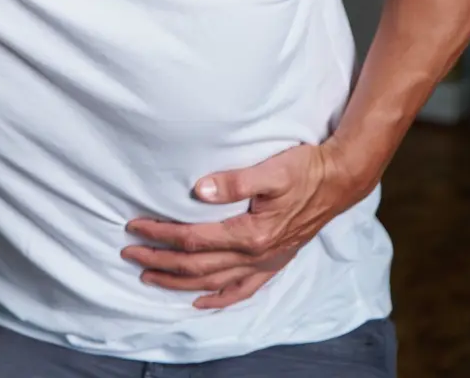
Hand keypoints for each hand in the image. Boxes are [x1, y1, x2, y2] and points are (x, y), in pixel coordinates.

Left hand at [122, 142, 363, 308]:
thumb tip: (198, 189)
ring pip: (212, 281)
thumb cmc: (304, 170)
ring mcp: (265, 263)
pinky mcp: (273, 263)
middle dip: (159, 261)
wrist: (339, 181)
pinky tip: (199, 300)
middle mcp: (255, 255)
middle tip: (129, 254)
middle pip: (195, 265)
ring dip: (178, 281)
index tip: (134, 227)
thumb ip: (233, 181)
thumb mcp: (270, 169)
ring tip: (149, 277)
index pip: (192, 239)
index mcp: (250, 233)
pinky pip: (242, 290)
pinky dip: (218, 298)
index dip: (160, 235)